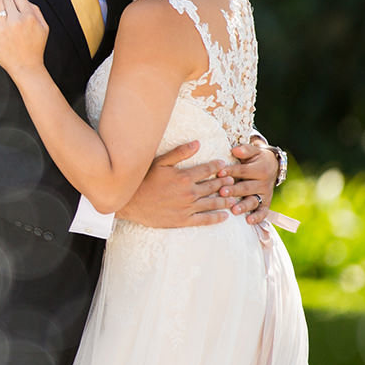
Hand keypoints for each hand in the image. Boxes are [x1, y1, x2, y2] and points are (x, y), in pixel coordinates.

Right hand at [117, 141, 234, 227]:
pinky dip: (217, 218)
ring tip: (234, 196)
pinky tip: (225, 216)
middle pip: (213, 186)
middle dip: (225, 182)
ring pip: (213, 203)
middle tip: (233, 180)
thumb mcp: (159, 162)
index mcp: (184, 177)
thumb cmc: (143, 180)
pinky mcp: (184, 220)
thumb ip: (180, 153)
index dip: (218, 166)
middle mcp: (189, 193)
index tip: (223, 165)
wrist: (131, 203)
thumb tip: (198, 143)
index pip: (208, 170)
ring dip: (225, 199)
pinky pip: (205, 220)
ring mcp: (188, 208)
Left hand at [225, 142, 279, 224]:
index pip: (243, 170)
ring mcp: (265, 194)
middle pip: (247, 187)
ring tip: (234, 210)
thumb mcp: (252, 151)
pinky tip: (249, 221)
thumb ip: (245, 150)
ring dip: (244, 206)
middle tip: (222, 192)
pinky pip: (263, 212)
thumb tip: (235, 150)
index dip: (231, 171)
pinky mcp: (266, 203)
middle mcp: (264, 182)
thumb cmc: (255, 158)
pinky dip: (257, 217)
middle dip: (234, 190)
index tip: (219, 173)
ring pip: (254, 201)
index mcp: (261, 168)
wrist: (271, 166)